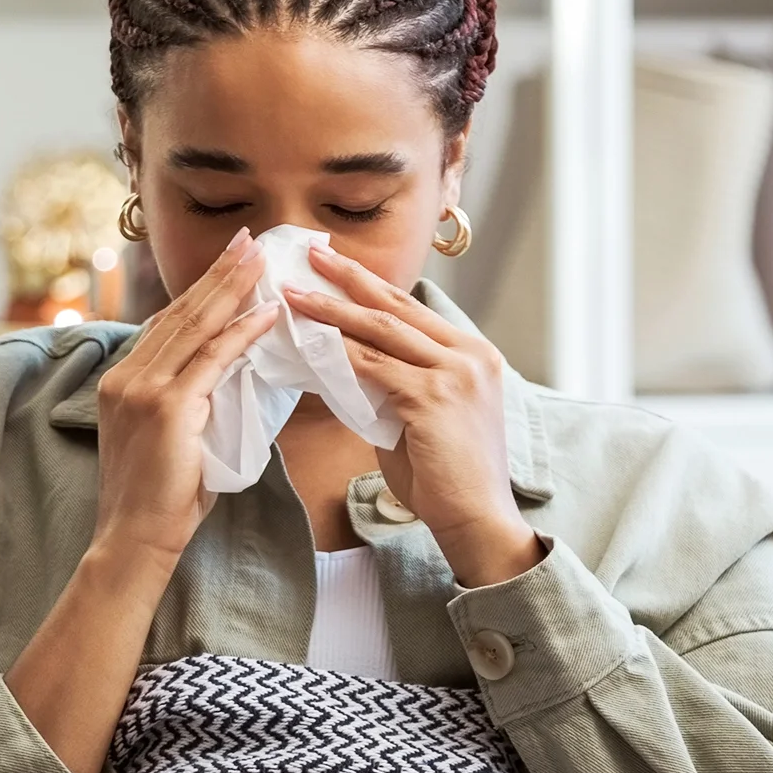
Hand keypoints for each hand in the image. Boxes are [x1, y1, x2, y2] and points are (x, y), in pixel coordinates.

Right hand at [91, 226, 280, 568]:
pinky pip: (211, 359)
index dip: (200, 290)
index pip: (167, 323)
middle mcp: (126, 375)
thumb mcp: (170, 436)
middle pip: (180, 312)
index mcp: (121, 379)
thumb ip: (188, 399)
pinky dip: (241, 332)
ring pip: (195, 326)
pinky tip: (266, 313)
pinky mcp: (166, 407)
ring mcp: (142, 389)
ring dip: (232, 289)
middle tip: (249, 241)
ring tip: (261, 260)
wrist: (134, 539)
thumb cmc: (160, 498)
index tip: (229, 262)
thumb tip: (229, 372)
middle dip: (218, 273)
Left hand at [283, 244, 542, 587]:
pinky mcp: (434, 397)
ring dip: (331, 310)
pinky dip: (336, 352)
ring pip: (381, 331)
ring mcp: (455, 373)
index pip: (413, 310)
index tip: (337, 268)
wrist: (477, 520)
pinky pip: (373, 367)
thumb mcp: (426, 418)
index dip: (372, 288)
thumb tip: (348, 365)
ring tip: (295, 294)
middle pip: (397, 306)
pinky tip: (308, 342)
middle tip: (312, 253)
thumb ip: (396, 386)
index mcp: (474, 354)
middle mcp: (470, 354)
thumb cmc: (448, 478)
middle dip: (349, 278)